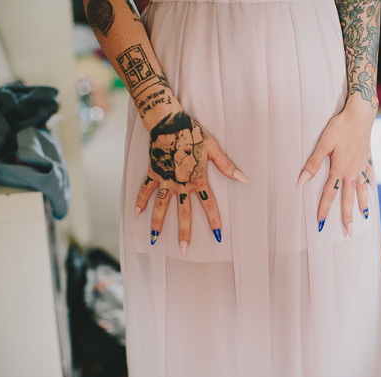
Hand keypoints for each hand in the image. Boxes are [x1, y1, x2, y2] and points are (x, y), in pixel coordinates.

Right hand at [134, 109, 248, 254]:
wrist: (169, 124)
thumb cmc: (194, 134)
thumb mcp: (213, 149)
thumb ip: (227, 166)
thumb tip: (243, 179)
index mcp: (197, 180)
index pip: (209, 205)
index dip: (214, 220)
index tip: (218, 235)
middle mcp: (181, 184)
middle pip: (183, 213)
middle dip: (184, 232)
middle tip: (183, 249)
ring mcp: (165, 180)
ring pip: (161, 206)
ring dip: (157, 223)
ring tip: (154, 240)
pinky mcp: (154, 173)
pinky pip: (146, 190)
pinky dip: (141, 201)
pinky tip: (136, 214)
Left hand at [297, 107, 375, 236]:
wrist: (361, 115)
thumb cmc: (340, 127)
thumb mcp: (323, 144)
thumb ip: (312, 164)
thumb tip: (301, 182)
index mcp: (339, 169)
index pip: (329, 194)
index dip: (324, 209)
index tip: (321, 223)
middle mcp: (352, 171)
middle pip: (348, 198)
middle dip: (347, 216)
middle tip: (348, 232)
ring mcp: (361, 166)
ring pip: (361, 189)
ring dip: (362, 204)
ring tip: (363, 216)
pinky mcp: (367, 158)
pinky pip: (368, 174)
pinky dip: (369, 183)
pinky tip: (370, 189)